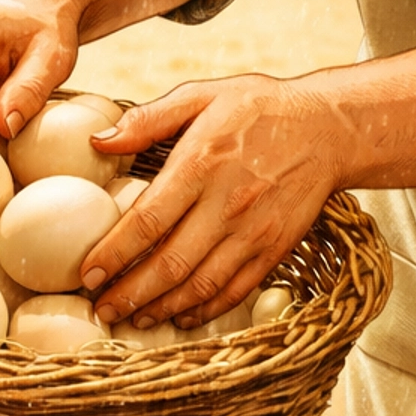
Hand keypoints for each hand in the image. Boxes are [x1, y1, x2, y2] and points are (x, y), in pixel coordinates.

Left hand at [80, 74, 348, 326]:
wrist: (329, 128)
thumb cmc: (258, 108)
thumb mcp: (201, 96)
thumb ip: (148, 119)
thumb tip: (98, 142)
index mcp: (201, 165)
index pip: (148, 220)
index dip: (114, 252)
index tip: (86, 274)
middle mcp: (227, 204)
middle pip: (170, 263)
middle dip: (129, 293)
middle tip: (100, 309)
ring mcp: (254, 232)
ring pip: (200, 285)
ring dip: (161, 308)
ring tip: (130, 319)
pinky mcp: (274, 249)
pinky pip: (234, 290)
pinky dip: (204, 310)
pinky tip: (178, 317)